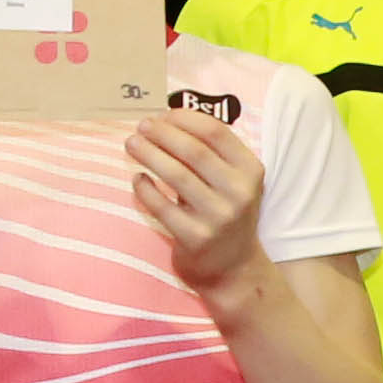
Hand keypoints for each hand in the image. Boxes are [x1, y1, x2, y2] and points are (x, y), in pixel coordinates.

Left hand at [128, 111, 269, 299]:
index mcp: (250, 171)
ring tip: (132, 144)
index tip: (163, 115)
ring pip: (175, 175)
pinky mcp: (195, 237)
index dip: (185, 119)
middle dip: (162, 134)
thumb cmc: (227, 213)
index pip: (215, 132)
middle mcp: (238, 193)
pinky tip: (138, 179)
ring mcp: (217, 217)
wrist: (234, 268)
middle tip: (142, 127)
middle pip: (193, 150)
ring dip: (149, 154)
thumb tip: (167, 120)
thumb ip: (212, 153)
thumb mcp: (235, 182)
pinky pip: (161, 206)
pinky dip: (144, 188)